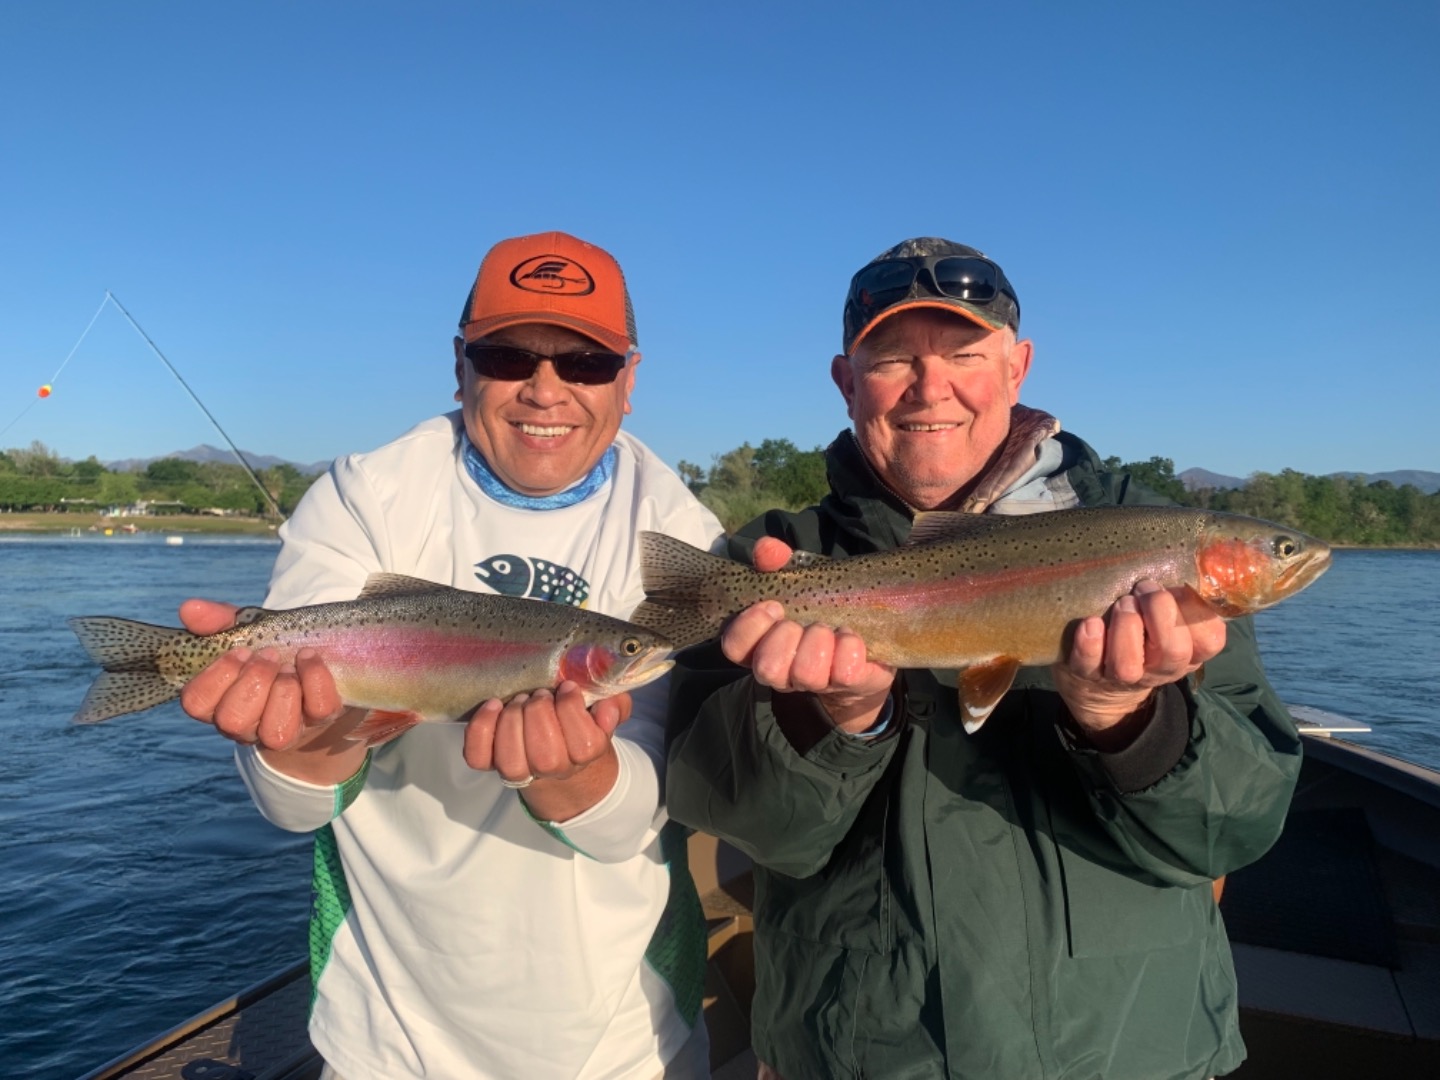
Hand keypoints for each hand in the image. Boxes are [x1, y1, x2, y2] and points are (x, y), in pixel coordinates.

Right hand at [177, 599, 345, 750]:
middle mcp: (247, 725)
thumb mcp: (244, 630)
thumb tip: (188, 608)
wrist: (320, 661)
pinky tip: (310, 659)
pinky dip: (315, 678)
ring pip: (274, 731)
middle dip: (253, 679)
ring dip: (282, 689)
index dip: (218, 675)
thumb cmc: (270, 650)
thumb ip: (217, 620)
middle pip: (232, 720)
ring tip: (289, 665)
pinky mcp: (321, 721)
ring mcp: (284, 729)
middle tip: (269, 655)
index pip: (196, 703)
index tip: (241, 650)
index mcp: (218, 702)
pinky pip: (318, 709)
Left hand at [463, 683, 631, 820]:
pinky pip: (478, 756)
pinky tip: (493, 705)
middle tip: (540, 695)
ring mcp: (519, 770)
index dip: (572, 709)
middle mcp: (552, 769)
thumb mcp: (604, 709)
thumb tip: (607, 709)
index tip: (567, 687)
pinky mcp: (491, 763)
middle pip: (545, 754)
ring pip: (511, 760)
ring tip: (519, 700)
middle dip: (540, 713)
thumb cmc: (581, 721)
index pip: (584, 744)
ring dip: (512, 722)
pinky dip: (481, 729)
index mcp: (585, 754)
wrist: (559, 754)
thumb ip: (615, 704)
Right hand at [720, 537, 895, 733]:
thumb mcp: (798, 576)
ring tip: (830, 629)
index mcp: (760, 643)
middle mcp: (780, 669)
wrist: (867, 631)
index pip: (734, 647)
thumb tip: (765, 549)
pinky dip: (849, 648)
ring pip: (804, 674)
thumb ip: (778, 561)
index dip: (749, 627)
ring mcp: (813, 681)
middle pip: (767, 668)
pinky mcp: (847, 683)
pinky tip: (851, 637)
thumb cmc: (821, 603)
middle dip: (787, 638)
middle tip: (804, 621)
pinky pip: (844, 673)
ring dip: (818, 643)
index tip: (773, 605)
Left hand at [1052, 580, 1226, 747]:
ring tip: (1121, 604)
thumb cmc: (1143, 634)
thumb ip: (1181, 599)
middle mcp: (1159, 669)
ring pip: (1128, 664)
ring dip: (1125, 627)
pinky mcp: (1088, 675)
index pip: (1210, 639)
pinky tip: (1090, 624)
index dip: (1196, 612)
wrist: (1100, 683)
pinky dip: (1089, 643)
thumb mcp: (1169, 618)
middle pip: (1173, 651)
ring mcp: (1122, 675)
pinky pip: (1089, 664)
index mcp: (1188, 652)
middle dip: (1159, 612)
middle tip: (1143, 588)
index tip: (1177, 587)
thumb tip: (1187, 564)